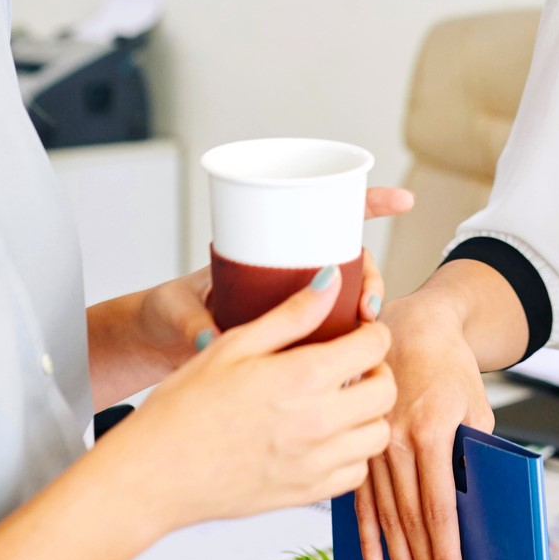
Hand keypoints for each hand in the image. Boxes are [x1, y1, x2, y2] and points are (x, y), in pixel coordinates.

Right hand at [93, 266, 396, 537]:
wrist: (154, 473)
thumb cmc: (183, 409)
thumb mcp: (234, 344)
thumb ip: (291, 314)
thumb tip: (330, 282)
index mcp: (303, 377)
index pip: (374, 346)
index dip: (371, 332)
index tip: (358, 333)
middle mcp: (318, 422)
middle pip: (386, 391)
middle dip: (376, 371)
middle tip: (351, 367)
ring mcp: (314, 463)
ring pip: (378, 435)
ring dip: (367, 414)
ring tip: (339, 402)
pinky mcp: (306, 494)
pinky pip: (356, 474)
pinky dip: (352, 454)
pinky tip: (325, 439)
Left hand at [110, 187, 410, 387]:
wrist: (156, 344)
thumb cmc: (166, 314)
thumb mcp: (176, 310)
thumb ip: (193, 322)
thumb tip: (206, 338)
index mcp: (266, 251)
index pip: (325, 216)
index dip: (369, 204)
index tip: (402, 200)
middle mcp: (288, 274)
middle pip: (349, 261)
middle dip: (373, 275)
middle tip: (369, 303)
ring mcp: (293, 306)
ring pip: (348, 298)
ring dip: (368, 308)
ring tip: (366, 326)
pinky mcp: (293, 337)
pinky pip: (334, 334)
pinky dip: (353, 342)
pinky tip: (362, 358)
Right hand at [352, 292, 494, 559]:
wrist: (409, 324)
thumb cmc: (448, 363)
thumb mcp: (475, 403)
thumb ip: (471, 451)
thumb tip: (468, 501)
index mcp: (429, 429)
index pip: (438, 506)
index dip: (445, 551)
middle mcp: (395, 439)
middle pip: (409, 520)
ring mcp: (372, 444)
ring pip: (384, 517)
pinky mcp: (360, 446)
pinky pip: (359, 501)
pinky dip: (366, 538)